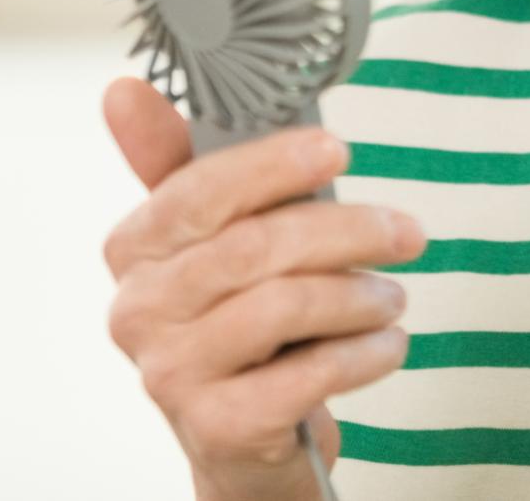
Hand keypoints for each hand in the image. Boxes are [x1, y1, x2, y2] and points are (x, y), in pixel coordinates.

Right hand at [100, 77, 427, 500]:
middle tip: (406, 231)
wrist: (246, 439)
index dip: (271, 165)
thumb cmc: (242, 318)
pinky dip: (364, 353)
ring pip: (284, 304)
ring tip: (393, 295)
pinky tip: (387, 344)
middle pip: (252, 246)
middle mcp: (138, 311)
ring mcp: (172, 373)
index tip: (337, 148)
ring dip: (360, 294)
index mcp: (134, 249)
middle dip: (345, 229)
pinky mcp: (219, 427)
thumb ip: (185, 163)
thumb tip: (123, 89)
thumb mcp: (217, 237)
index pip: (197, 190)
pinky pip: (308, 373)